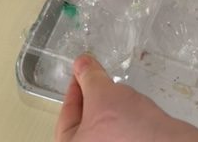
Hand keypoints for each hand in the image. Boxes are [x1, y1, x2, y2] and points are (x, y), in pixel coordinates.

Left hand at [55, 54, 197, 141]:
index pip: (67, 113)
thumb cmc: (127, 127)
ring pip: (102, 127)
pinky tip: (130, 107)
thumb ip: (89, 77)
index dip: (75, 86)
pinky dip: (121, 119)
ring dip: (109, 107)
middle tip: (97, 76)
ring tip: (117, 91)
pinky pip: (118, 134)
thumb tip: (81, 63)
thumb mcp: (102, 94)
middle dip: (92, 97)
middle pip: (84, 121)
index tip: (82, 69)